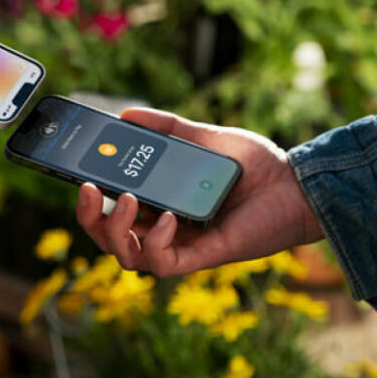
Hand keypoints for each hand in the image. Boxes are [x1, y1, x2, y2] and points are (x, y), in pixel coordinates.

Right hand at [75, 109, 324, 276]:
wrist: (297, 184)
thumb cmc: (256, 166)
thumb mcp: (204, 138)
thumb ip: (167, 127)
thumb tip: (127, 113)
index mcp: (160, 205)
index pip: (112, 211)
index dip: (90, 201)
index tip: (78, 175)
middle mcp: (165, 230)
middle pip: (110, 239)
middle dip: (90, 219)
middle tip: (89, 190)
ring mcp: (182, 246)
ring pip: (127, 257)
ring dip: (116, 231)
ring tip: (127, 200)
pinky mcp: (202, 257)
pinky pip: (163, 263)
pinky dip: (154, 243)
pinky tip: (166, 218)